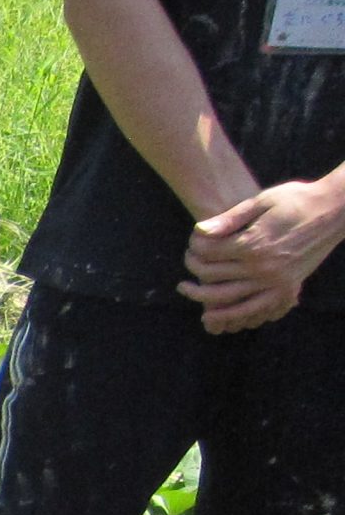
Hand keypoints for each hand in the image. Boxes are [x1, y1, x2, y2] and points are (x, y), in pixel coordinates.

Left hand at [181, 176, 344, 332]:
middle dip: (194, 272)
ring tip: (189, 293)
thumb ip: (231, 218)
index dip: (194, 250)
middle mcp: (263, 266)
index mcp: (254, 243)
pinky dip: (233, 315)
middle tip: (185, 271)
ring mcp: (276, 281)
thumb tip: (199, 230)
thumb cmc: (297, 199)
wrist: (335, 209)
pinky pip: (255, 309)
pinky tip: (214, 314)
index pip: (209, 253)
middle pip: (214, 277)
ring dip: (203, 299)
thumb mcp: (262, 201)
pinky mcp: (287, 289)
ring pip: (229, 299)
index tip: (190, 246)